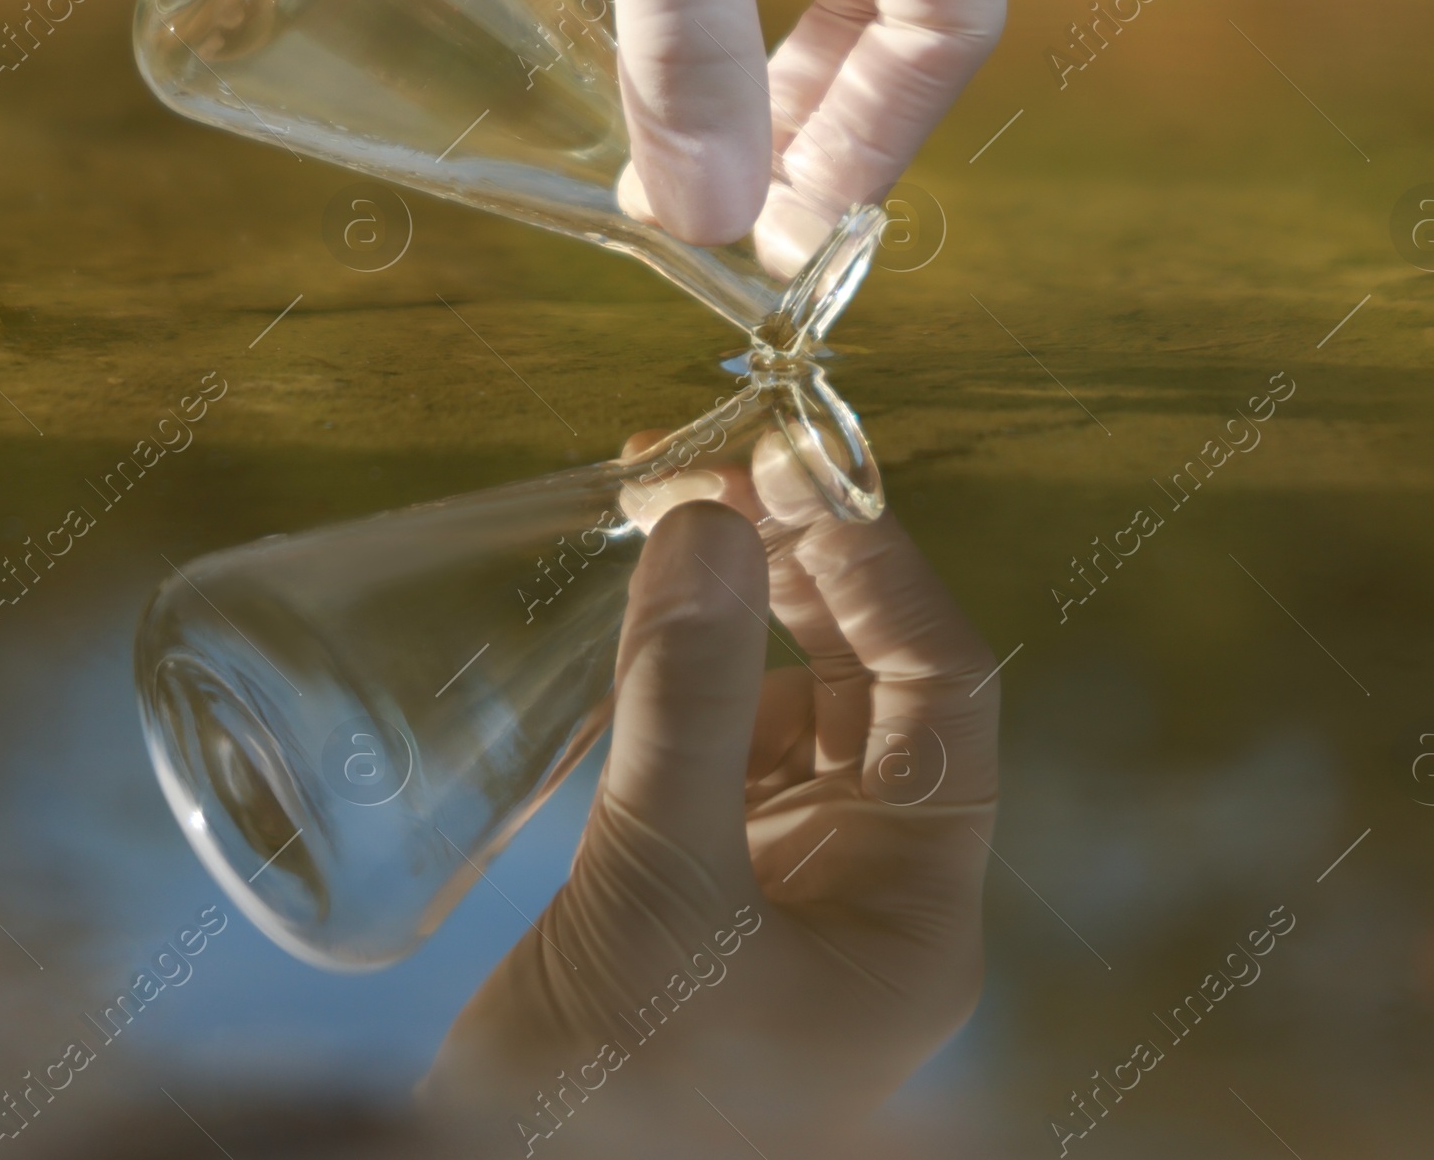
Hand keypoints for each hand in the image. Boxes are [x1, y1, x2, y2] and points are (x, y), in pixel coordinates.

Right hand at [423, 442, 999, 1157]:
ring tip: (661, 507)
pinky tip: (632, 614)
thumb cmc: (619, 1099)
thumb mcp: (663, 894)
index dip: (875, 562)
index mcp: (909, 905)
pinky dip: (676, 661)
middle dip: (796, 558)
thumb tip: (714, 520)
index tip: (788, 464)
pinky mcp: (689, 883)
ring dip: (734, 596)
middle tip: (706, 462)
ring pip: (784, 693)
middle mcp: (862, 884)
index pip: (939, 687)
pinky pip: (706, 736)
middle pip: (865, 674)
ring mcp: (776, 882)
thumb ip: (689, 704)